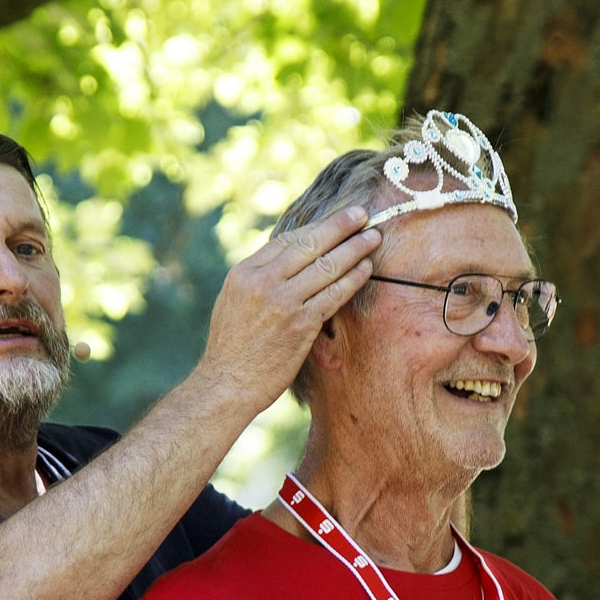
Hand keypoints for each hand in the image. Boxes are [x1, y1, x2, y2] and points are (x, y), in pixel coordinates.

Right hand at [197, 206, 379, 412]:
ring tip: (373, 238)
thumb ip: (259, 280)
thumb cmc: (232, 348)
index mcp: (244, 273)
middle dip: (340, 226)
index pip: (287, 240)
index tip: (335, 221)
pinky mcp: (300, 324)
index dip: (316, 228)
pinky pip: (333, 294)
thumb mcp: (234, 302)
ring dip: (354, 249)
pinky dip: (352, 279)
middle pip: (309, 244)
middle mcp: (262, 282)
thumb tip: (288, 262)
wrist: (227, 384)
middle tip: (362, 214)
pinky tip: (366, 269)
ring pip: (326, 266)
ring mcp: (282, 302)